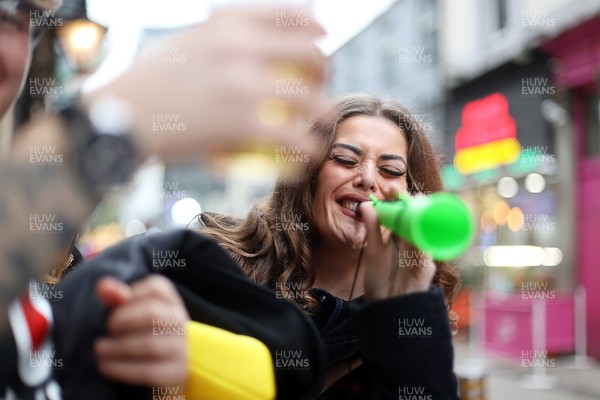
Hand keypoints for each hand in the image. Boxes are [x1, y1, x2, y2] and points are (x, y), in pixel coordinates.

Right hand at [86, 5, 327, 159]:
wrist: (121, 118)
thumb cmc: (147, 82)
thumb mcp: (185, 41)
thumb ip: (220, 35)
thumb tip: (248, 35)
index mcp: (228, 23)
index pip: (291, 13)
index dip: (316, 26)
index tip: (323, 37)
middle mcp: (241, 48)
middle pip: (311, 53)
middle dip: (325, 71)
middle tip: (317, 87)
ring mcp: (243, 86)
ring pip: (311, 98)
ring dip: (324, 112)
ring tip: (319, 123)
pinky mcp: (240, 123)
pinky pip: (292, 136)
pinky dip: (308, 147)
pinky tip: (309, 153)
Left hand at [94, 275, 188, 386]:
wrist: (172, 367)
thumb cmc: (147, 333)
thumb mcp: (134, 313)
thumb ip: (117, 297)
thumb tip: (102, 285)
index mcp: (171, 302)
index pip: (157, 288)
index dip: (132, 294)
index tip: (115, 308)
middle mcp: (180, 322)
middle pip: (153, 313)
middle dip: (124, 319)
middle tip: (108, 328)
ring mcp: (181, 347)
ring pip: (150, 344)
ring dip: (118, 347)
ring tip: (99, 349)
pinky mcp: (176, 372)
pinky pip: (148, 371)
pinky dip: (122, 369)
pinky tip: (105, 366)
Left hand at [359, 197, 435, 300]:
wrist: (385, 305)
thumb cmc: (381, 278)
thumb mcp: (373, 251)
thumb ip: (371, 230)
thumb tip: (365, 205)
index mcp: (402, 235)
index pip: (405, 212)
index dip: (399, 199)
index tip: (387, 188)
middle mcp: (415, 241)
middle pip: (419, 217)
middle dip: (411, 202)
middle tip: (398, 192)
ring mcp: (422, 254)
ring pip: (427, 231)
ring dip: (421, 216)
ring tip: (414, 202)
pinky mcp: (426, 269)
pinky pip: (427, 254)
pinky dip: (423, 244)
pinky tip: (419, 234)